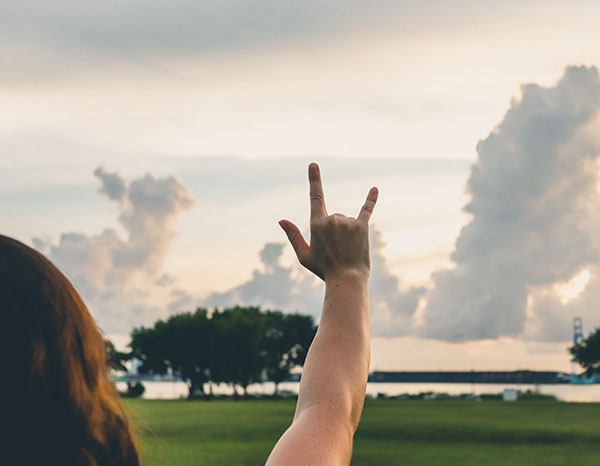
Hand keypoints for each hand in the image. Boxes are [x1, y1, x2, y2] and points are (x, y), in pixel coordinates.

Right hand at [279, 163, 377, 280]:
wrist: (347, 279)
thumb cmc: (324, 270)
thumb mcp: (304, 256)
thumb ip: (293, 236)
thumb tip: (281, 220)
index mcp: (317, 224)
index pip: (315, 196)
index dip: (314, 179)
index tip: (314, 164)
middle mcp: (332, 219)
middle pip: (333, 216)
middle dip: (334, 231)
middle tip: (335, 250)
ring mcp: (348, 222)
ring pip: (346, 220)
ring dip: (346, 231)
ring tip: (346, 249)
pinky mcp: (362, 226)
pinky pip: (366, 209)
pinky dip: (371, 199)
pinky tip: (374, 189)